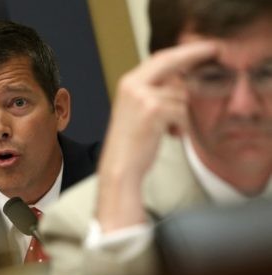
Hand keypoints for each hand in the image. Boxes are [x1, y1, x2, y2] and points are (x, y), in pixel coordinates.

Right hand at [97, 41, 217, 231]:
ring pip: (181, 94)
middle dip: (194, 54)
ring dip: (183, 112)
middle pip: (170, 62)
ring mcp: (142, 96)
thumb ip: (154, 93)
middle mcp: (133, 85)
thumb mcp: (137, 111)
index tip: (201, 47)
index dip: (182, 51)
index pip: (158, 59)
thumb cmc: (130, 143)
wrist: (120, 167)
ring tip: (171, 129)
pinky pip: (182, 111)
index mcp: (128, 83)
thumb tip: (182, 82)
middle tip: (214, 50)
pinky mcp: (153, 110)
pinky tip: (171, 135)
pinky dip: (182, 126)